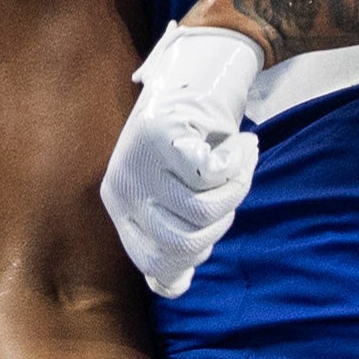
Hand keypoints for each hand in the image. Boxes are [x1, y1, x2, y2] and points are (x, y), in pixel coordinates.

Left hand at [100, 21, 269, 300]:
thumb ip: (172, 234)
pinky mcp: (163, 134)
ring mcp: (139, 158)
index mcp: (119, 203)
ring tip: (237, 161)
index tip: (213, 223)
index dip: (195, 252)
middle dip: (222, 219)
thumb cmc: (190, 138)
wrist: (201, 70)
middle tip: (231, 187)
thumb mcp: (171, 189)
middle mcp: (122, 184)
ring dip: (236, 187)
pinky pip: (213, 176)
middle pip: (186, 240)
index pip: (155, 263)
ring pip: (205, 208)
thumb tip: (172, 287)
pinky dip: (238, 163)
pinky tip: (239, 145)